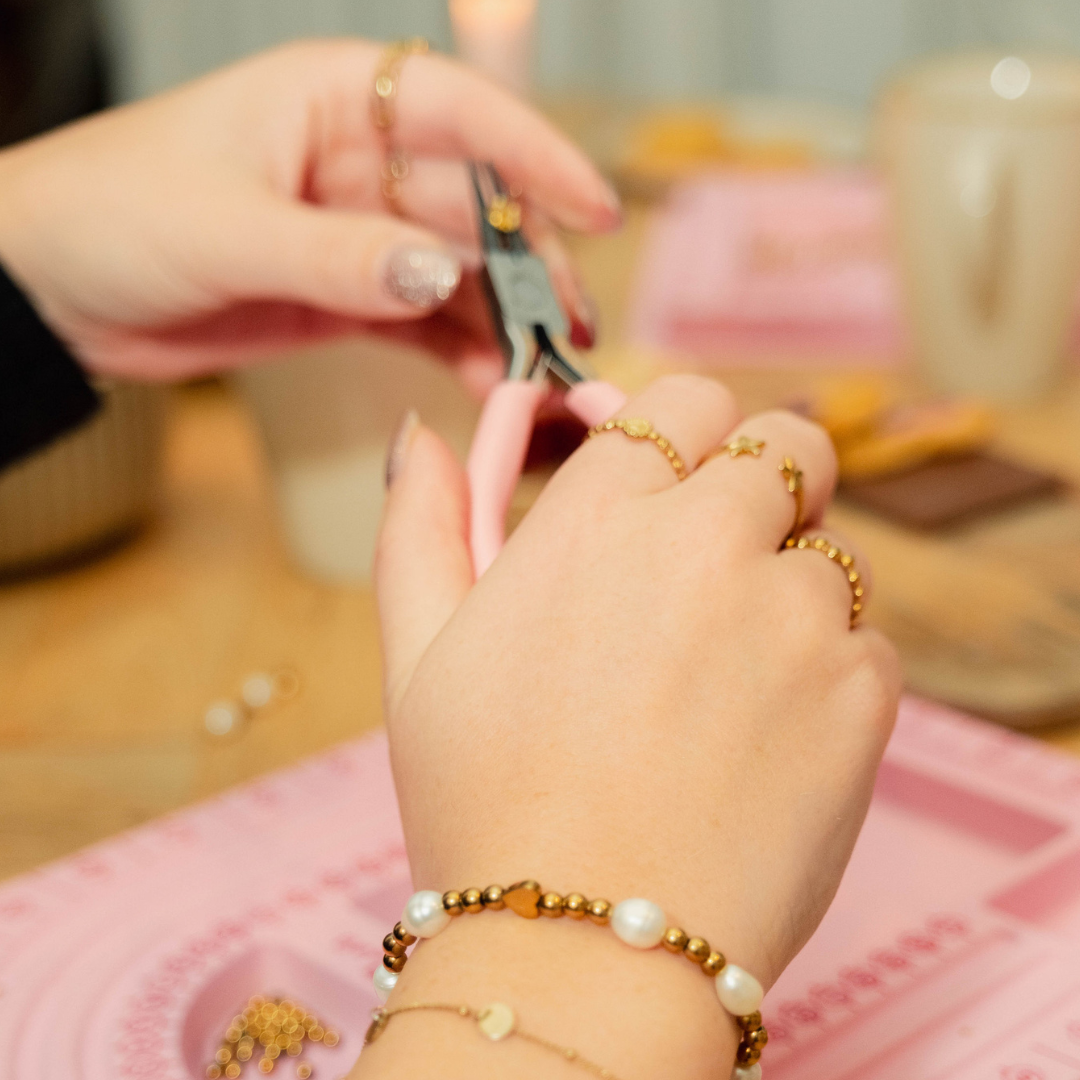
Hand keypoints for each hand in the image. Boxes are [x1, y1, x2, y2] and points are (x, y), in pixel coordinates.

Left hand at [0, 40, 617, 383]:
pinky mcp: (348, 297)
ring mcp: (359, 235)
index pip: (460, 114)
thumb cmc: (113, 213)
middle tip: (569, 328)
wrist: (51, 290)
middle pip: (475, 207)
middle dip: (529, 266)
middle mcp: (358, 163)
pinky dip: (457, 352)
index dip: (536, 159)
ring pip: (458, 273)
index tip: (596, 210)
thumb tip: (438, 276)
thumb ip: (337, 256)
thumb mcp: (227, 229)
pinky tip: (488, 382)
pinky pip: (423, 323)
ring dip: (503, 320)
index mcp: (332, 103)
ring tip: (541, 370)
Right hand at [366, 376, 899, 1078]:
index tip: (684, 478)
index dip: (693, 432)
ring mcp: (792, 611)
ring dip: (792, 595)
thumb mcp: (419, 654)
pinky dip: (829, 679)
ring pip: (832, 554)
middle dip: (770, 482)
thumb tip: (424, 438)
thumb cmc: (486, 800)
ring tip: (726, 689)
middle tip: (730, 557)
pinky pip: (867, 645)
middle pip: (791, 444)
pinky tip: (764, 746)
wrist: (581, 946)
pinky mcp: (859, 692)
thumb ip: (420, 527)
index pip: (689, 399)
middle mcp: (706, 538)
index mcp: (600, 514)